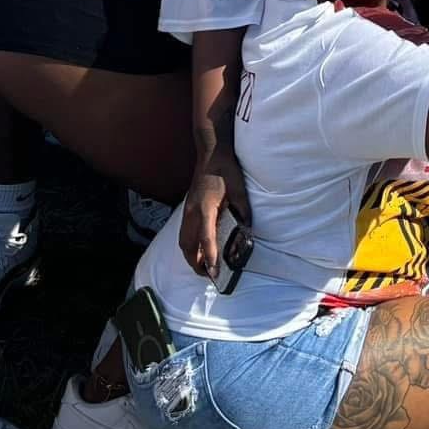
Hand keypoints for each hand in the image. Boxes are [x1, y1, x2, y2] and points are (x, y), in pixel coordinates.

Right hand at [178, 144, 250, 279]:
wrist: (211, 154)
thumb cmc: (226, 170)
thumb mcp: (239, 191)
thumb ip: (242, 212)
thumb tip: (246, 232)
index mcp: (206, 208)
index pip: (206, 238)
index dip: (210, 257)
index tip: (214, 271)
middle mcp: (192, 212)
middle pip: (188, 245)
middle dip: (196, 263)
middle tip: (209, 274)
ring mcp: (187, 210)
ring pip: (183, 241)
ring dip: (190, 256)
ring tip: (202, 266)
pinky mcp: (187, 209)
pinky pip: (183, 233)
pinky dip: (189, 246)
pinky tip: (198, 249)